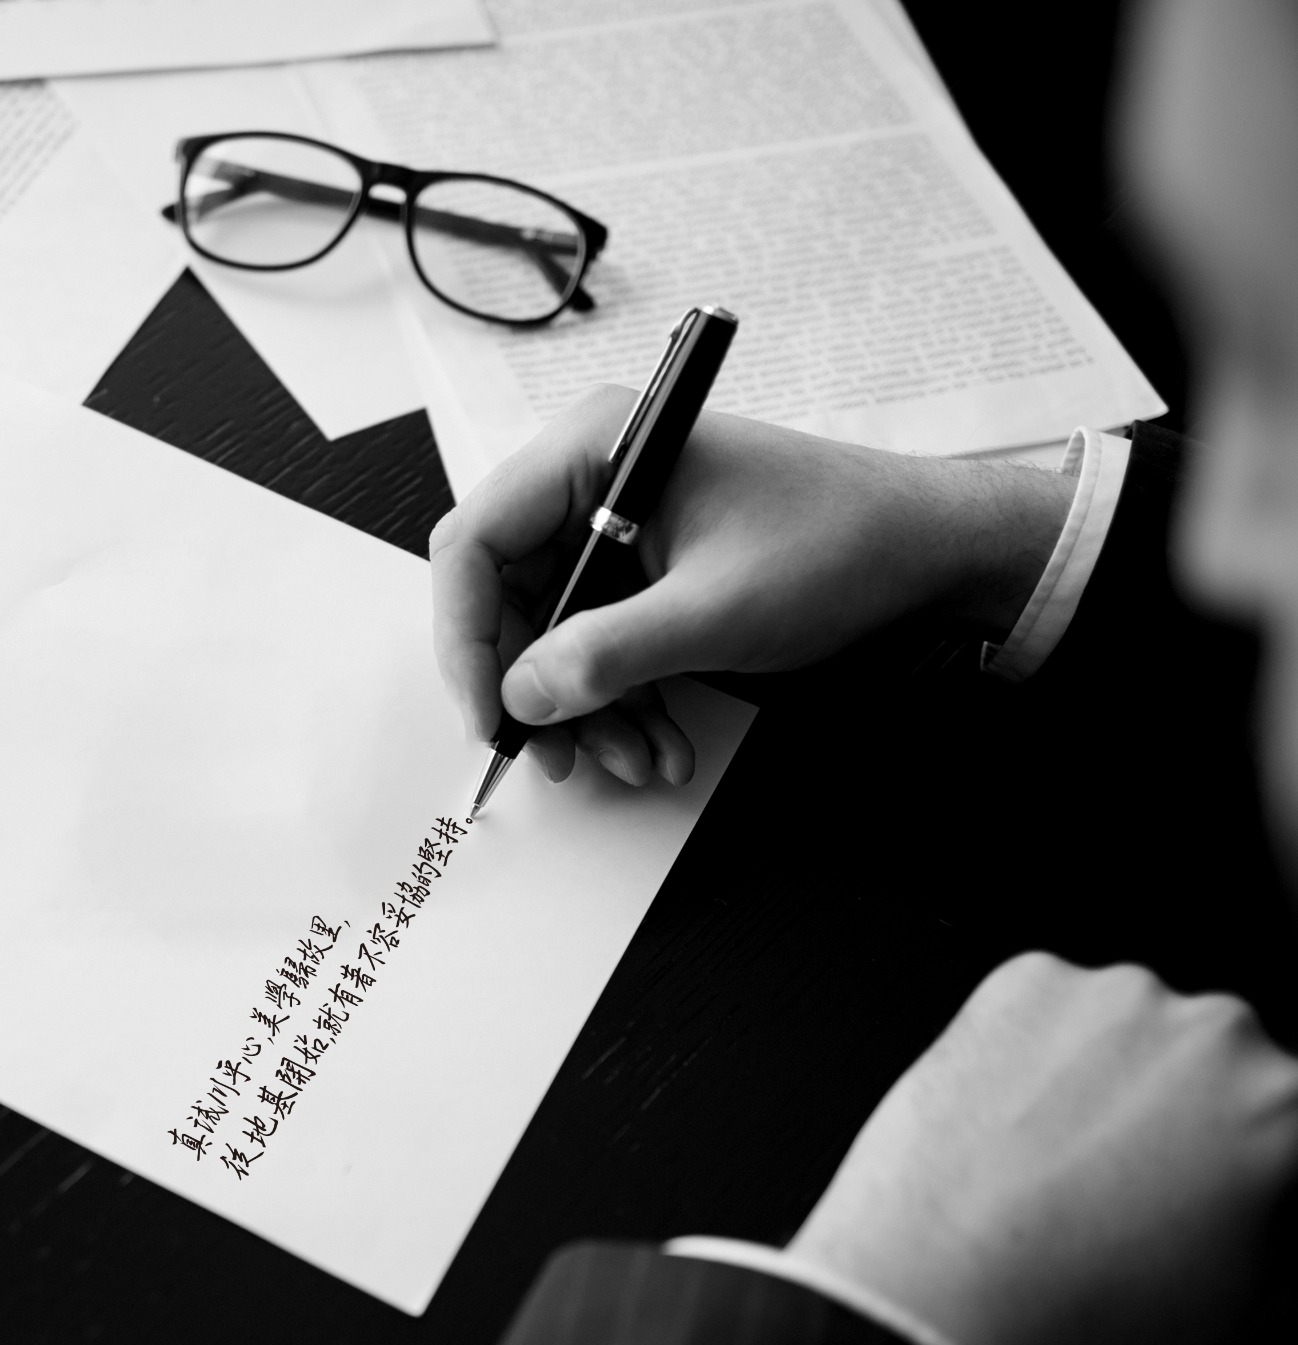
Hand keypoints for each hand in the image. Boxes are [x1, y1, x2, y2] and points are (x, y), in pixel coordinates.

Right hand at [430, 385, 1072, 783]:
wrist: (926, 551)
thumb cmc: (838, 544)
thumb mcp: (713, 611)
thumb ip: (607, 655)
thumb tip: (522, 696)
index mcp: (595, 449)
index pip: (477, 543)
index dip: (467, 639)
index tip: (490, 715)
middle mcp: (596, 480)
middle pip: (512, 597)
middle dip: (538, 688)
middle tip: (560, 758)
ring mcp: (623, 526)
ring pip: (560, 632)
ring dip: (589, 707)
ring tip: (636, 758)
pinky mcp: (653, 568)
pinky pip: (606, 639)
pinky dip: (624, 697)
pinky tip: (658, 739)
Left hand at [788, 953, 1297, 1344]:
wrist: (937, 1290)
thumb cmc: (1083, 1318)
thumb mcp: (1243, 1321)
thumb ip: (1279, 1254)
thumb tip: (1267, 1216)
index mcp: (1285, 1106)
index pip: (1283, 1117)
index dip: (1258, 1165)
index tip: (1216, 1188)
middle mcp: (1218, 1029)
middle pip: (1221, 1060)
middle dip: (1192, 1112)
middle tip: (1135, 1185)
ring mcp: (1117, 992)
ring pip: (1134, 1026)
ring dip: (1114, 1072)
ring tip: (1059, 1159)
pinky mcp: (1030, 978)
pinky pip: (1051, 1005)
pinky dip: (1038, 1045)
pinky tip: (1014, 1118)